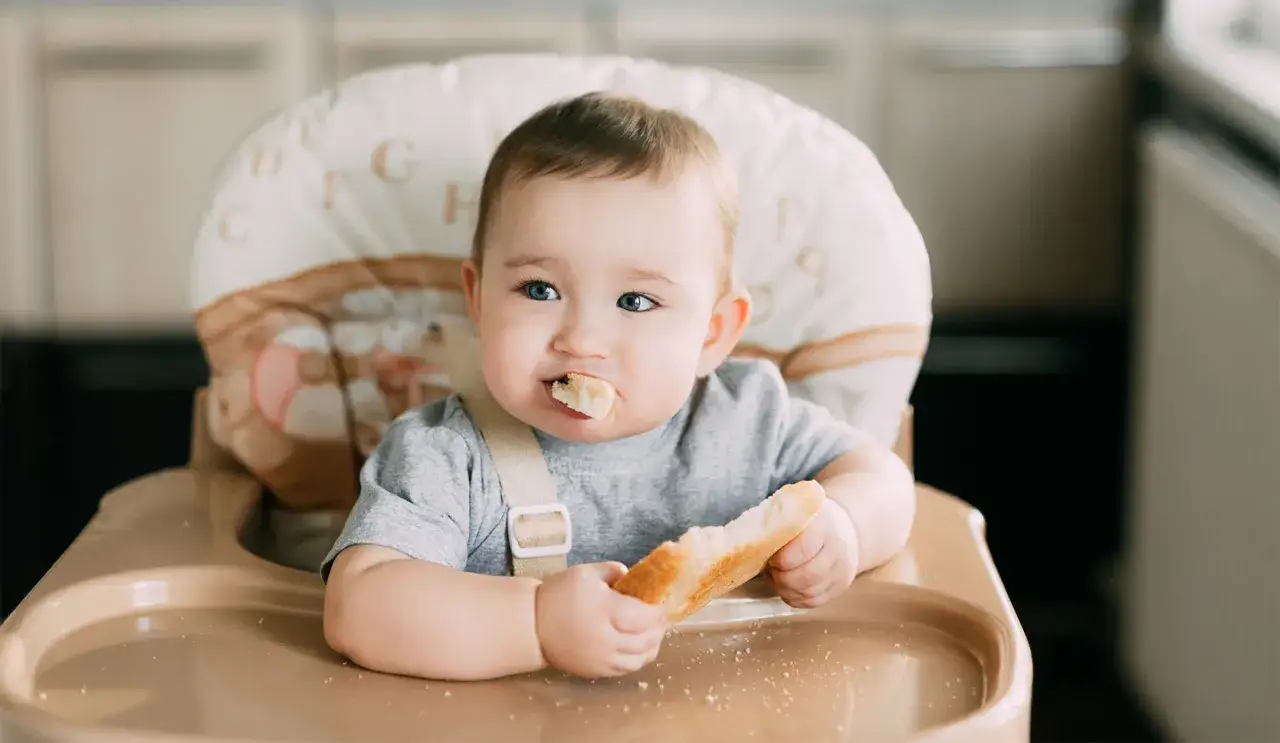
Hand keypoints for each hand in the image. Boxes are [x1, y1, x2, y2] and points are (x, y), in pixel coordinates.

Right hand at [534, 562, 667, 677]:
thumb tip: (633, 575)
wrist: (531, 626)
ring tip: (655, 631)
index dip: (659, 610)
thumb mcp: (585, 573)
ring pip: (641, 658)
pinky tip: (641, 646)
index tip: (663, 601)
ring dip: (653, 645)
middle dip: (659, 627)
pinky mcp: (596, 671)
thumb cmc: (558, 595)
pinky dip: (640, 658)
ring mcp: (602, 658)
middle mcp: (606, 638)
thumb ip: (613, 570)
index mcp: (605, 610)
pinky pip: (627, 669)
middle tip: (662, 616)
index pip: (645, 615)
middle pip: (647, 638)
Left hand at [767, 498, 859, 608]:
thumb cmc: (810, 521)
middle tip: (772, 569)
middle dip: (782, 577)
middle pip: (807, 575)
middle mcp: (837, 550)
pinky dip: (794, 598)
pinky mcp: (838, 588)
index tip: (771, 556)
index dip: (782, 558)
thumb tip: (753, 541)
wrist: (844, 531)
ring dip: (786, 589)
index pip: (803, 549)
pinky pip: (812, 602)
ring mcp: (840, 572)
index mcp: (824, 526)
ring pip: (809, 592)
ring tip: (777, 576)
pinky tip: (788, 586)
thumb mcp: (797, 512)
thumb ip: (780, 523)